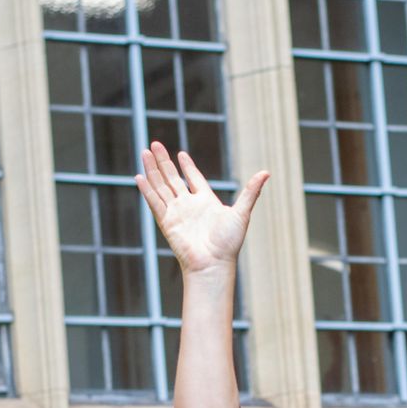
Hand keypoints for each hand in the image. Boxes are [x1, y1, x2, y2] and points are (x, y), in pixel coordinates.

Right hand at [135, 140, 269, 275]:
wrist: (213, 264)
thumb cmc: (229, 243)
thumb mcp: (241, 213)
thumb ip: (251, 191)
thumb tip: (266, 172)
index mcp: (206, 201)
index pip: (194, 179)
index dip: (187, 167)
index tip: (181, 154)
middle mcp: (189, 205)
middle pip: (173, 178)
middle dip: (163, 161)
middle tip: (155, 144)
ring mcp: (177, 213)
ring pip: (161, 186)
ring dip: (153, 169)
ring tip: (145, 151)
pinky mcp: (167, 222)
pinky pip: (155, 202)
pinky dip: (147, 190)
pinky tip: (140, 176)